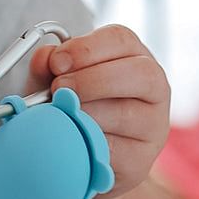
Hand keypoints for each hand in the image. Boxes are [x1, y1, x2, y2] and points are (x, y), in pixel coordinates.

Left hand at [26, 24, 169, 198]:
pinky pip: (116, 150)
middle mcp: (153, 87)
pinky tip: (70, 137)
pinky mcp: (142, 159)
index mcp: (131, 56)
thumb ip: (48, 65)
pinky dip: (87, 142)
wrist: (78, 155)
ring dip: (86, 112)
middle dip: (92, 79)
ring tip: (60, 113)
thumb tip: (44, 57)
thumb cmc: (70, 105)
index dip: (87, 48)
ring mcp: (153, 124)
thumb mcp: (55, 79)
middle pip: (140, 73)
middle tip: (58, 88)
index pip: (121, 40)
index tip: (57, 62)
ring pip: (128, 114)